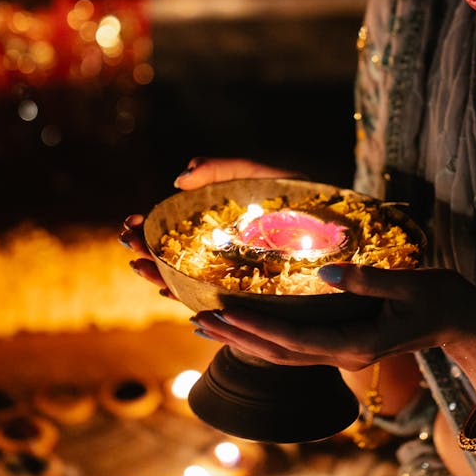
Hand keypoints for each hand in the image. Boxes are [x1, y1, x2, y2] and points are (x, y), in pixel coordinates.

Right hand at [120, 156, 298, 294]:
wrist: (345, 229)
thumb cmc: (302, 199)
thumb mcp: (259, 176)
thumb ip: (221, 169)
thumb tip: (179, 178)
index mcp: (219, 231)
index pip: (173, 235)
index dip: (149, 231)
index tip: (130, 222)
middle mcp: (222, 259)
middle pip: (173, 261)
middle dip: (147, 253)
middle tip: (129, 242)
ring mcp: (236, 280)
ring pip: (187, 286)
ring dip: (160, 278)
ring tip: (141, 266)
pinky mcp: (255, 300)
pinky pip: (219, 307)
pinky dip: (194, 303)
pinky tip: (177, 299)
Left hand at [188, 263, 475, 377]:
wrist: (464, 325)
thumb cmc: (442, 301)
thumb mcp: (409, 287)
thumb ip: (367, 281)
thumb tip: (326, 271)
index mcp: (356, 343)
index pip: (294, 340)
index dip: (255, 327)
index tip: (221, 313)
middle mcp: (344, 355)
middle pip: (278, 354)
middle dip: (236, 337)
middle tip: (196, 321)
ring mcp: (343, 355)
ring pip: (282, 356)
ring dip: (243, 341)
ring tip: (207, 327)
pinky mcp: (344, 347)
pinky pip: (296, 350)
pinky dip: (264, 340)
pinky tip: (245, 329)